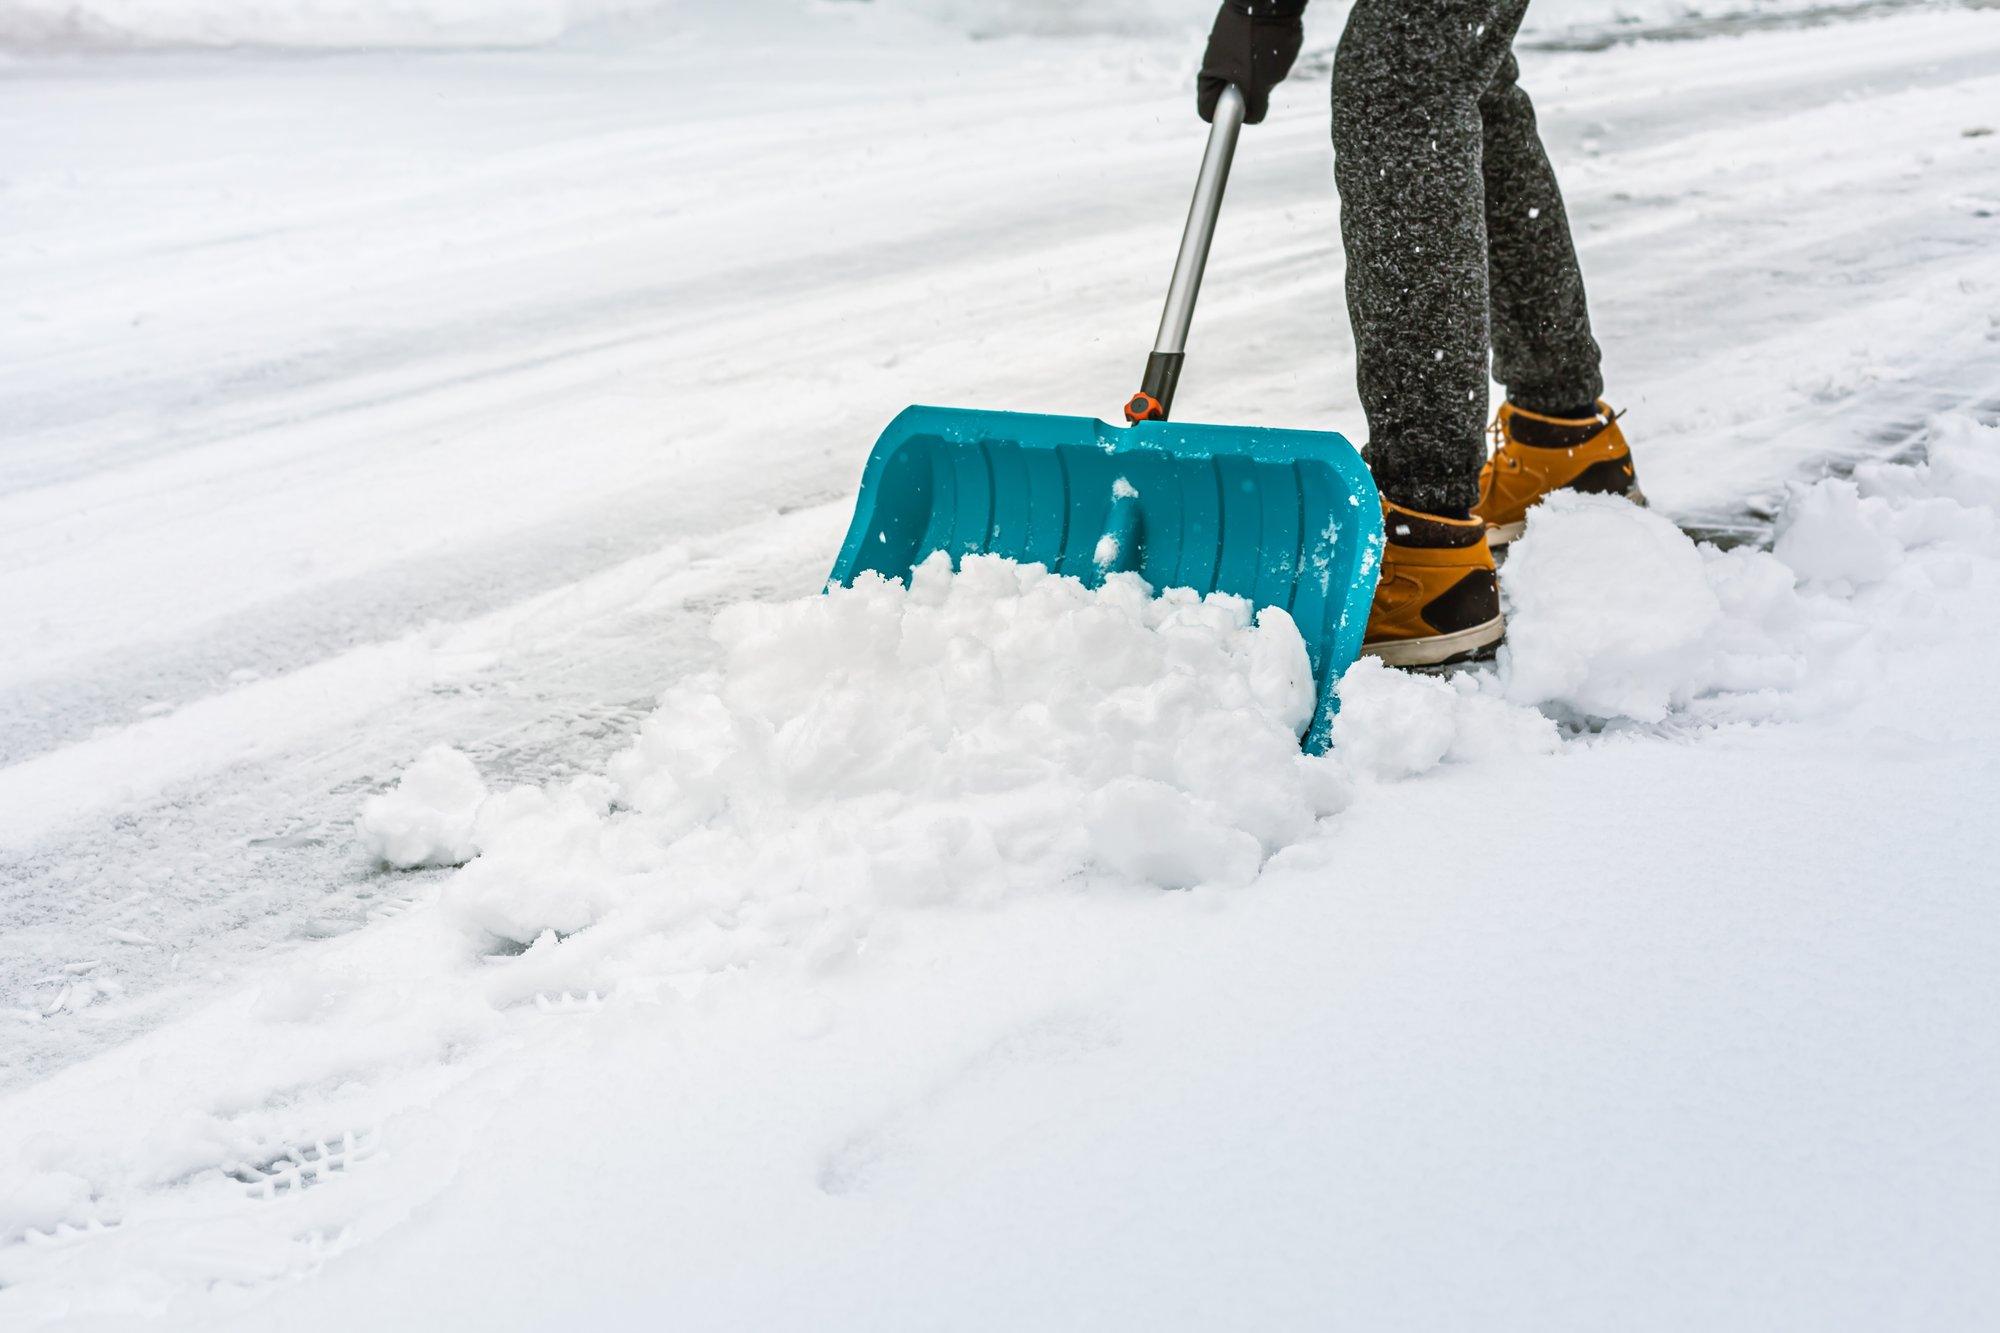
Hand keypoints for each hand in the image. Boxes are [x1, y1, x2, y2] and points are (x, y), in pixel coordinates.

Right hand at [1197, 0, 1306, 124]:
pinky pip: (1248, 54)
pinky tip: (1272, 43)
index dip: (1225, 119)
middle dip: (1247, 95)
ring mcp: (1222, 46)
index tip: (1244, 113)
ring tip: (1270, 59)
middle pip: (1228, 94)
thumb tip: (1252, 117)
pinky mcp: (1235, 32)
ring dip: (1257, 74)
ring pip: (1241, 74)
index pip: (1208, 111)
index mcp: (1209, 77)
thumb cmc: (1261, 42)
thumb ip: (1255, 107)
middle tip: (1263, 85)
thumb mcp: (1261, 84)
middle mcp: (1211, 62)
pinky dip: (1261, 53)